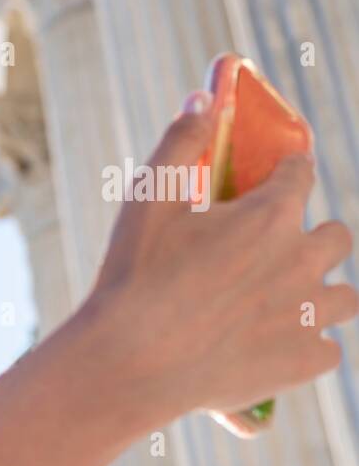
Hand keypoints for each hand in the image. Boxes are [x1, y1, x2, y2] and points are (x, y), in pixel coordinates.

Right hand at [84, 91, 356, 433]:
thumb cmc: (133, 278)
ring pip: (344, 296)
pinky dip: (305, 347)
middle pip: (336, 236)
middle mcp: (302, 260)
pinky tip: (271, 346)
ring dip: (318, 294)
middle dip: (309, 238)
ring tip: (279, 303)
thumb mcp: (146, 200)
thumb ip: (180, 144)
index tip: (273, 181)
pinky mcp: (304, 362)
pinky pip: (328, 350)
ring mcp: (309, 314)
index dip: (285, 175)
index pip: (300, 173)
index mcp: (269, 214)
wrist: (128, 363)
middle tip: (268, 254)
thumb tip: (202, 102)